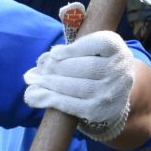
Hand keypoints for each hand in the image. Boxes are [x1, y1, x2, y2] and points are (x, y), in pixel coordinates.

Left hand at [24, 27, 137, 141]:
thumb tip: (51, 47)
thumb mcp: (92, 46)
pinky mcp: (98, 111)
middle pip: (84, 67)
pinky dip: (50, 99)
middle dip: (56, 67)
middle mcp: (119, 71)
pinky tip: (34, 95)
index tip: (54, 53)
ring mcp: (110, 93)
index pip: (98, 44)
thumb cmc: (97, 62)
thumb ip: (74, 40)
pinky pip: (70, 104)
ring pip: (75, 86)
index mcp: (117, 48)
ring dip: (49, 83)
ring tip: (31, 80)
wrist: (115, 92)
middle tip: (39, 69)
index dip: (74, 48)